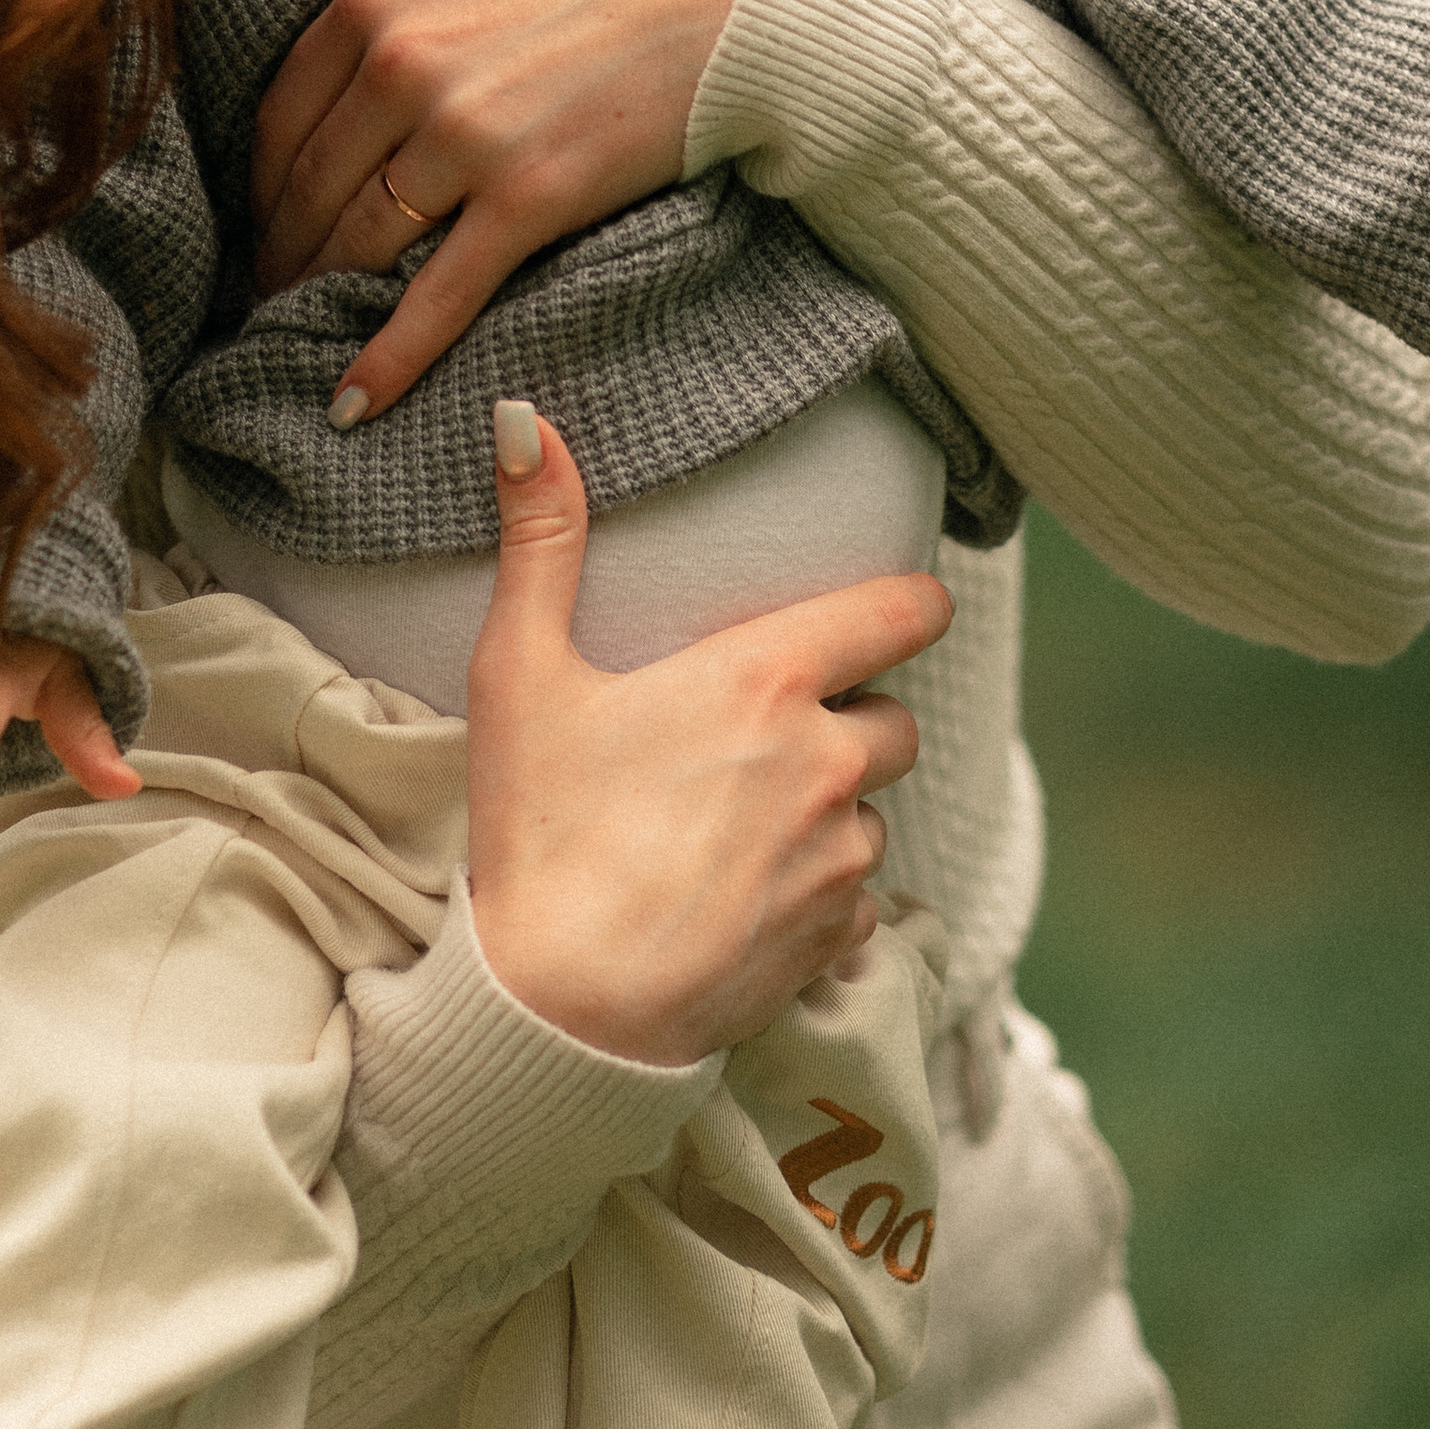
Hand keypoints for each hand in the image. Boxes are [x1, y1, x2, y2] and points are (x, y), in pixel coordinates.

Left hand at [248, 0, 750, 420]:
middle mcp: (406, 70)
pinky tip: (348, 404)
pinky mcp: (529, 202)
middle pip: (307, 184)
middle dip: (278, 240)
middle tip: (265, 278)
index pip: (281, 106)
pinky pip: (437, 297)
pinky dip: (387, 359)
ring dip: (315, 294)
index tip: (256, 203)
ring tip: (296, 324)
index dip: (259, 169)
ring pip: (356, 242)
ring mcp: (465, 142)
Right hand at [465, 405, 948, 1065]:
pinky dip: (818, 891)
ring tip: (737, 823)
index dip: (909, 602)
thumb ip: (541, 538)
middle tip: (759, 735)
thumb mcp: (520, 671)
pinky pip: (857, 897)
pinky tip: (742, 895)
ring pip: (872, 811)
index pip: (903, 611)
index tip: (897, 608)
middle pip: (895, 718)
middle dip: (849, 720)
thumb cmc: (538, 828)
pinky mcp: (835, 939)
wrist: (557, 1011)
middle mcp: (827, 761)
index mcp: (765, 679)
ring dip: (830, 809)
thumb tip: (526, 417)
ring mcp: (840, 857)